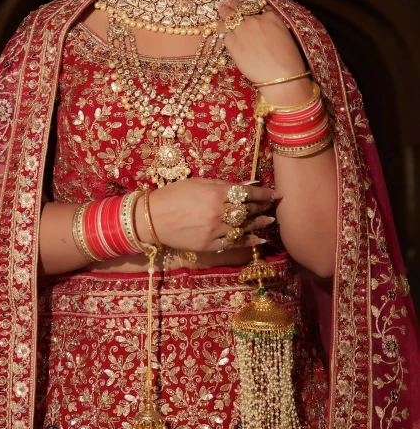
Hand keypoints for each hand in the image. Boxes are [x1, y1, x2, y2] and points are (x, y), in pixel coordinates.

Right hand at [136, 177, 281, 253]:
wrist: (152, 219)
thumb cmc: (172, 195)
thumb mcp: (197, 183)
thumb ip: (223, 184)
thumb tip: (247, 186)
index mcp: (216, 193)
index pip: (247, 193)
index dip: (264, 194)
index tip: (275, 194)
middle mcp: (218, 212)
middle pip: (247, 210)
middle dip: (262, 207)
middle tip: (272, 206)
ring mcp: (214, 231)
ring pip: (243, 227)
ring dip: (258, 224)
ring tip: (269, 221)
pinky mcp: (209, 245)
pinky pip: (233, 243)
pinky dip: (247, 241)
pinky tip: (258, 239)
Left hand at [217, 0, 304, 84]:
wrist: (281, 76)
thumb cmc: (287, 61)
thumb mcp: (284, 36)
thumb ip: (271, 27)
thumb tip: (262, 29)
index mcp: (271, 17)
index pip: (256, 7)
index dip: (249, 8)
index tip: (244, 7)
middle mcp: (256, 20)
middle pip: (241, 9)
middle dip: (233, 5)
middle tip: (228, 2)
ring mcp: (243, 30)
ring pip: (228, 17)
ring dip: (224, 12)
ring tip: (221, 9)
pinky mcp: (233, 43)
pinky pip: (223, 32)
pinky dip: (220, 29)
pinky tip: (218, 27)